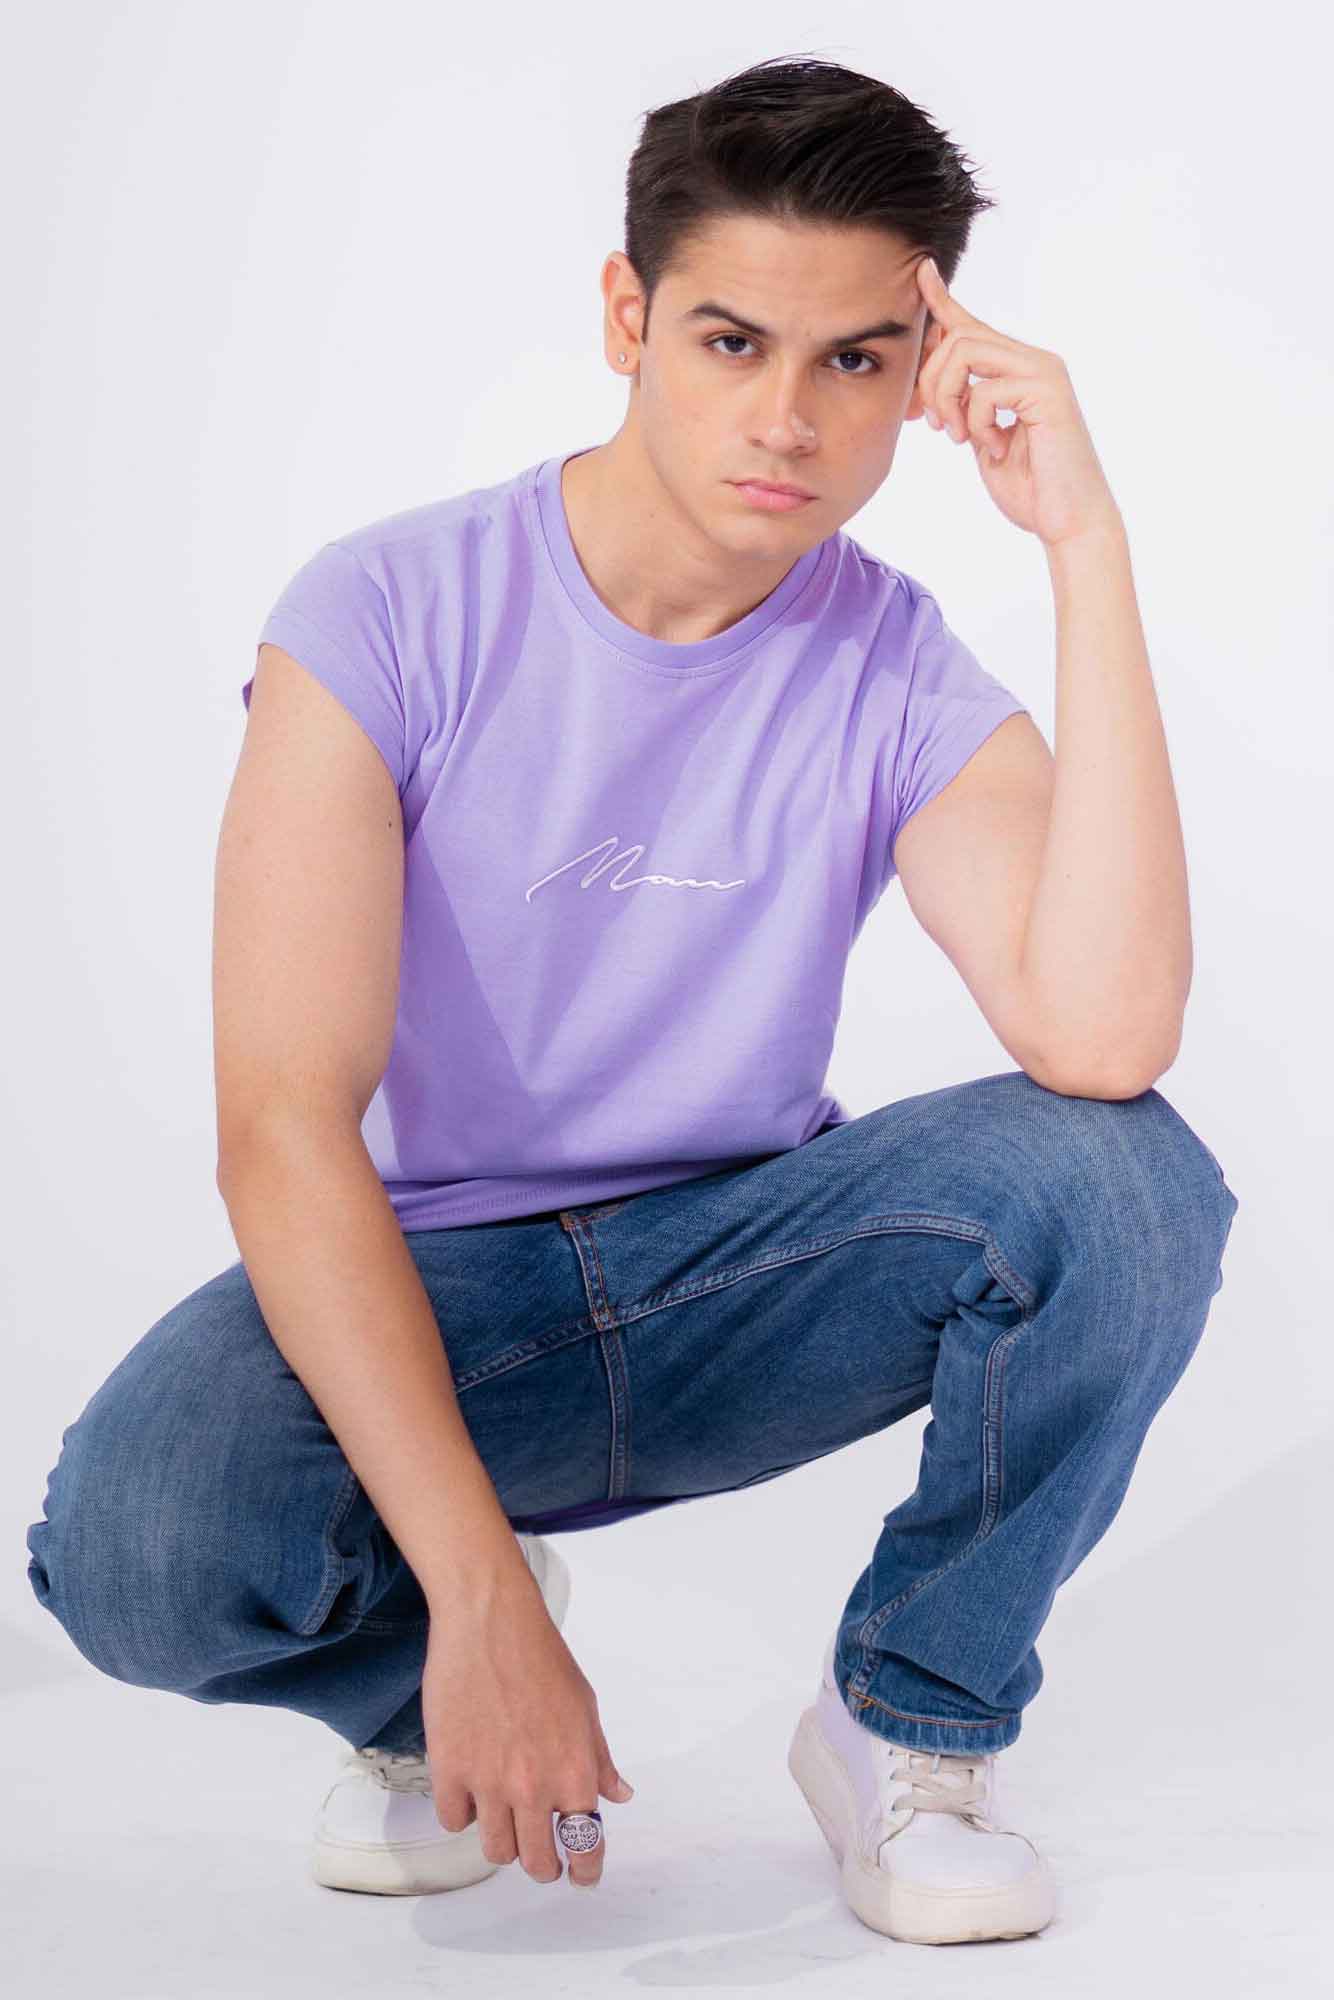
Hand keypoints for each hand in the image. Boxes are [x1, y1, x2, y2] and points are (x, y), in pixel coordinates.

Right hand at [423, 1563, 633, 1888]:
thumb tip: (618, 1795)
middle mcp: (534, 1787)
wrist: (490, 1622)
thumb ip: (600, 1759)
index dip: (585, 1870)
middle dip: (543, 1865)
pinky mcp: (449, 1770)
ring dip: (504, 1844)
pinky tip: (471, 1792)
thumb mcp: (585, 1706)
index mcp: (574, 1771)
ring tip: (505, 1823)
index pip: (585, 1845)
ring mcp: (489, 1782)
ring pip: (495, 1851)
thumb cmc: (541, 1657)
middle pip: (537, 1862)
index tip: (581, 1877)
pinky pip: (455, 1821)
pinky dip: (464, 1813)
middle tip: (541, 1854)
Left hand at [913, 256, 1123, 549]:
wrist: (1068, 521)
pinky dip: (976, 424)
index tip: (921, 272)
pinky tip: (993, 449)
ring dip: (947, 399)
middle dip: (930, 380)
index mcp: (1019, 370)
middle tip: (933, 424)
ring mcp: (1044, 372)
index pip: (972, 325)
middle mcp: (1035, 360)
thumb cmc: (1030, 487)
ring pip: (965, 352)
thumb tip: (936, 378)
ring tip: (958, 438)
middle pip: (958, 336)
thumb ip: (965, 405)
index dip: (943, 300)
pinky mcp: (1047, 391)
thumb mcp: (983, 439)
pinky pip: (984, 389)